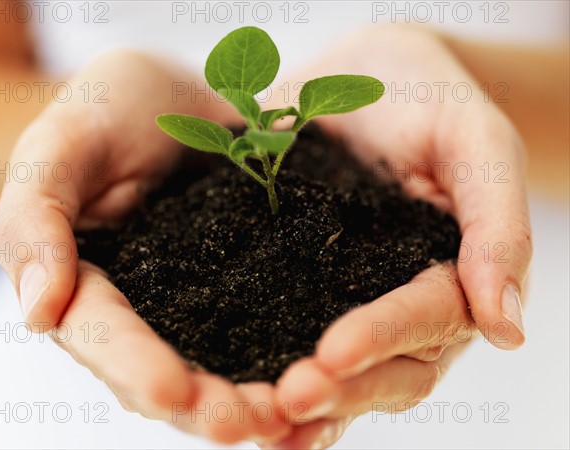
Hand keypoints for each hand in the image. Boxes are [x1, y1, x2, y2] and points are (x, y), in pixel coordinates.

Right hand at [0, 50, 289, 443]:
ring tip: (293, 413)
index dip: (137, 367)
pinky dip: (288, 356)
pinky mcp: (245, 281)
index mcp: (87, 283)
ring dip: (252, 397)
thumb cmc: (105, 109)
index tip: (176, 392)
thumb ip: (38, 220)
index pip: (105, 337)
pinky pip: (264, 325)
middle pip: (166, 373)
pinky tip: (324, 375)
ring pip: (219, 364)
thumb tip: (38, 312)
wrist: (173, 97)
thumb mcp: (61, 146)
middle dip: (206, 405)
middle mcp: (144, 307)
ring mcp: (197, 299)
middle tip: (253, 422)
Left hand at [259, 24, 531, 447]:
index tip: (333, 352)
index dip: (383, 338)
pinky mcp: (293, 282)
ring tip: (256, 419)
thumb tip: (507, 330)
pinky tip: (229, 395)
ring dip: (301, 402)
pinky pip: (281, 332)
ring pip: (336, 371)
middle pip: (383, 369)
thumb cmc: (431, 101)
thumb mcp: (476, 143)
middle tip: (288, 398)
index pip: (427, 319)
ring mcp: (344, 298)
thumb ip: (496, 225)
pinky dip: (262, 372)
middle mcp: (398, 303)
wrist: (363, 76)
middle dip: (338, 389)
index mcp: (450, 276)